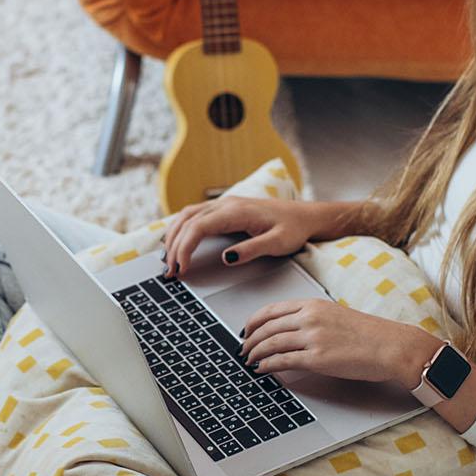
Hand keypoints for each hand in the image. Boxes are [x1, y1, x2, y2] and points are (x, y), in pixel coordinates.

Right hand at [161, 196, 334, 277]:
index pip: (198, 227)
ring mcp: (224, 204)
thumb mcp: (278, 243)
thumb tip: (226, 258)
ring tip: (169, 260)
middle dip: (174, 246)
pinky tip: (178, 243)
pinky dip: (182, 229)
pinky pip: (195, 215)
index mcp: (236, 211)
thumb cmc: (294, 229)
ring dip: (174, 236)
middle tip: (170, 271)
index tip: (182, 268)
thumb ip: (252, 250)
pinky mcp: (225, 208)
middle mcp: (226, 203)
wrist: (306, 216)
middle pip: (187, 221)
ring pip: (187, 215)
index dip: (185, 248)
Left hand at [239, 298, 435, 384]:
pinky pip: (282, 361)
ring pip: (270, 343)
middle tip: (243, 349)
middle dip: (250, 340)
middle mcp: (309, 317)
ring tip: (249, 360)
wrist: (391, 346)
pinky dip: (267, 365)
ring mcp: (312, 337)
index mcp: (313, 305)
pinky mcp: (317, 359)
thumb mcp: (335, 316)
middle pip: (266, 327)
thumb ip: (311, 319)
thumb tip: (289, 331)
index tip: (246, 330)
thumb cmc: (369, 334)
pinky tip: (262, 368)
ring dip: (255, 353)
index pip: (271, 310)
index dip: (253, 322)